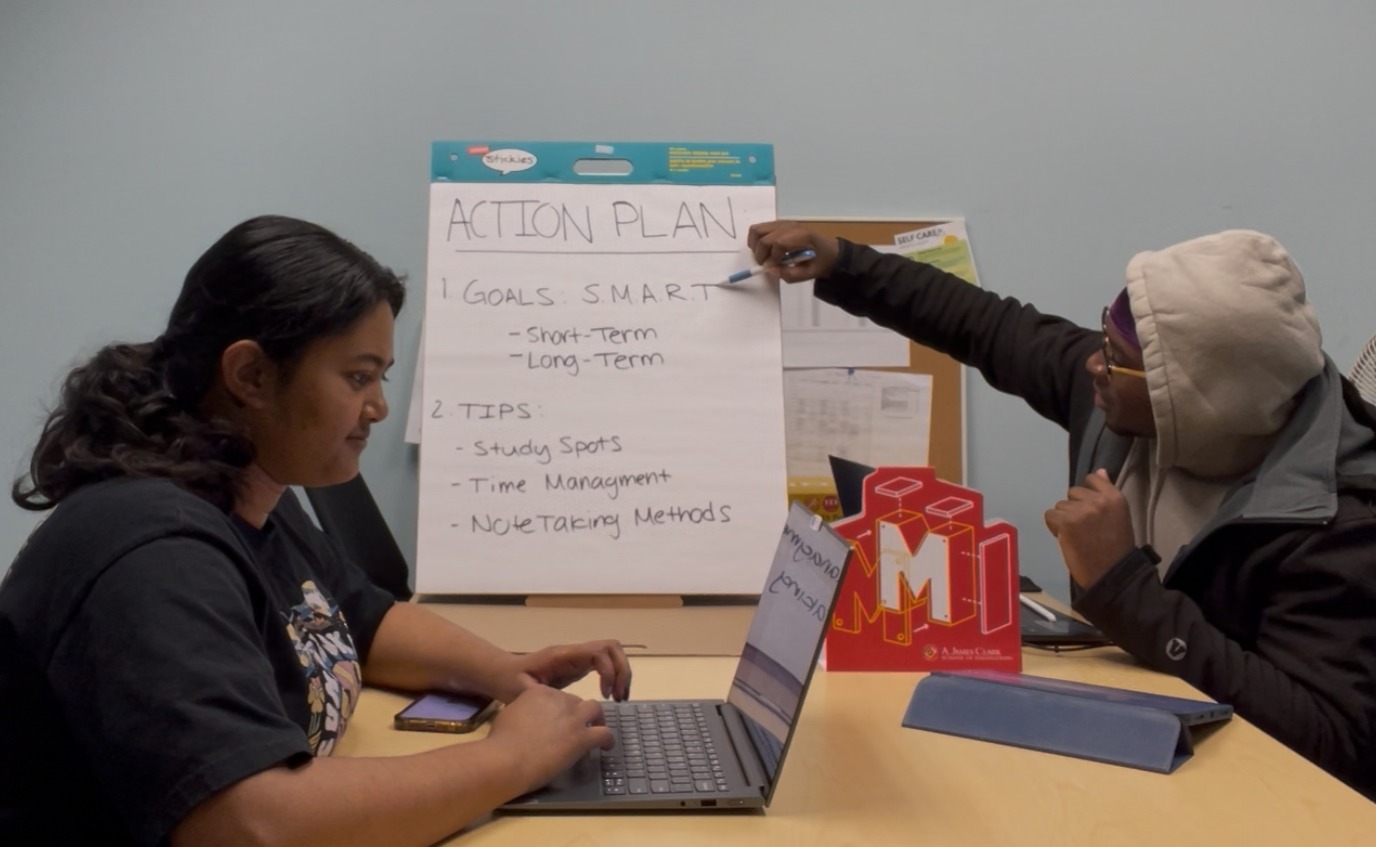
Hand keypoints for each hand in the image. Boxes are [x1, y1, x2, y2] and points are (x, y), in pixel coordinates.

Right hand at [486, 685, 613, 794]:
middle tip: (573, 729)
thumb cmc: (500, 741)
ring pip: (595, 710)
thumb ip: (522, 712)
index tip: (555, 721)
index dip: (557, 709)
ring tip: (596, 730)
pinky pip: (604, 733)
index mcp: (539, 692)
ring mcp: (573, 718)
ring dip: (597, 719)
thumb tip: (524, 719)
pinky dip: (607, 739)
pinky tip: (606, 747)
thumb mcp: (509, 715)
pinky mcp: (582, 737)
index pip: (556, 696)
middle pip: (576, 701)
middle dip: (576, 714)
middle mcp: (559, 699)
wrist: (507, 758)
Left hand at [510, 640, 631, 701]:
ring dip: (621, 673)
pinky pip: (604, 664)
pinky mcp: (578, 665)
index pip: (597, 652)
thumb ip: (544, 696)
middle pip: (611, 647)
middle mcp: (573, 652)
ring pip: (611, 653)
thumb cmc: (510, 682)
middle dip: (621, 670)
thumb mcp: (523, 691)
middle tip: (619, 697)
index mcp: (561, 656)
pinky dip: (613, 677)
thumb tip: (567, 703)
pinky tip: (610, 696)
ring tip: (619, 697)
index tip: (605, 695)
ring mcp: (577, 657)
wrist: (503, 675)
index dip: (608, 670)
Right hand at [747, 221, 840, 282]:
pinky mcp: (778, 224)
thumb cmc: (819, 263)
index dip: (772, 258)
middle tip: (767, 264)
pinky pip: (759, 228)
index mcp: (802, 236)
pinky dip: (756, 240)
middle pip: (763, 236)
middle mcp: (790, 226)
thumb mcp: (808, 275)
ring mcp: (783, 223)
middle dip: (761, 254)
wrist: (827, 251)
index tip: (774, 267)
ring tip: (764, 256)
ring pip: (756, 230)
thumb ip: (788, 274)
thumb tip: (769, 269)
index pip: (778, 242)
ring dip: (755, 246)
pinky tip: (765, 250)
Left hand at [1043, 469, 1136, 588]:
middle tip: (1085, 527)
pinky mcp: (1066, 522)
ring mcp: (1080, 511)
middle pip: (1073, 492)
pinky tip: (1067, 538)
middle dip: (1075, 507)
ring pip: (1060, 505)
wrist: (1111, 573)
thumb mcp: (1118, 515)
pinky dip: (1054, 527)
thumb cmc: (1115, 547)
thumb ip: (1106, 492)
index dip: (1086, 495)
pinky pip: (1050, 516)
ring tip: (1078, 535)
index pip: (1092, 479)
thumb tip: (1100, 471)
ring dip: (1064, 518)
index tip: (1090, 509)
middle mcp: (1097, 500)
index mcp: (1114, 497)